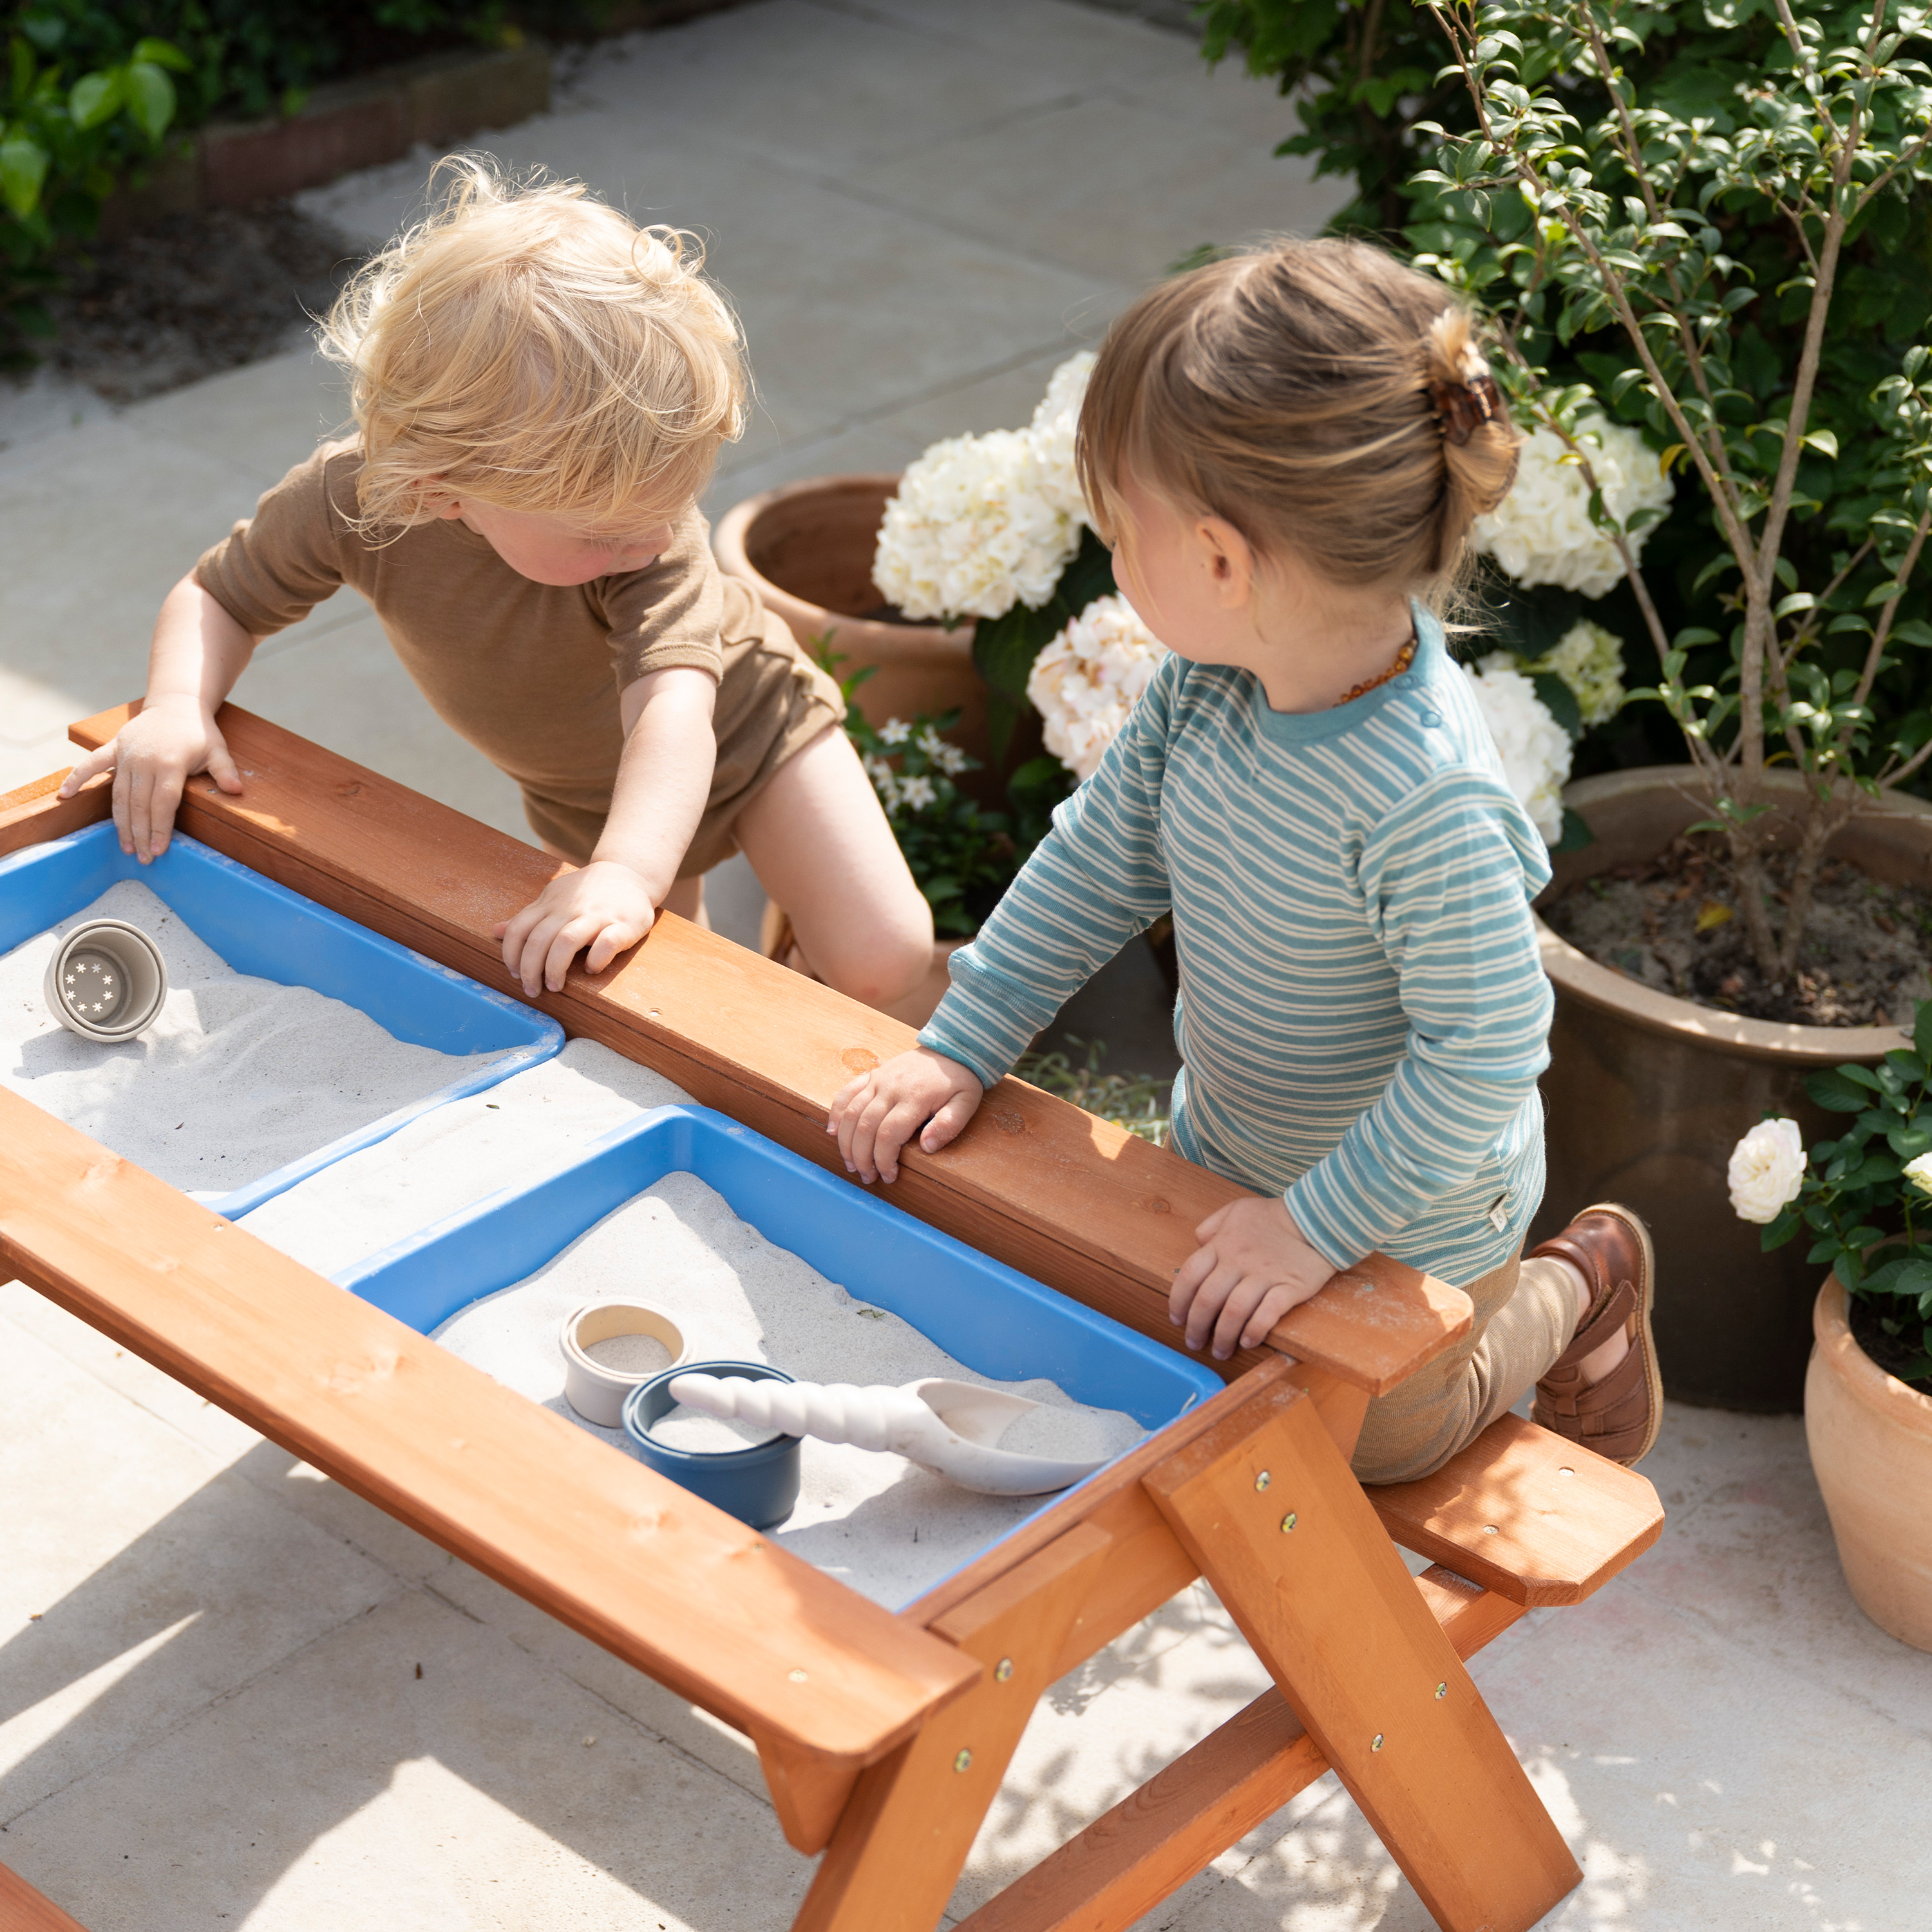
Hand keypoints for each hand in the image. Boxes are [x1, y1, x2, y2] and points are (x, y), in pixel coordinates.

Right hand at [57, 694, 243, 861]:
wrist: (176, 704)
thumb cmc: (198, 732)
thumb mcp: (218, 750)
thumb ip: (225, 772)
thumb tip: (238, 791)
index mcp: (170, 763)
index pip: (164, 803)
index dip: (160, 828)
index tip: (158, 850)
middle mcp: (144, 760)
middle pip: (140, 805)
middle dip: (141, 834)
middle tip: (142, 858)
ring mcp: (126, 754)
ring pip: (119, 795)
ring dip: (120, 822)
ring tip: (125, 846)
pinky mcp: (113, 748)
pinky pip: (91, 764)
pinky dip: (77, 778)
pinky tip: (65, 795)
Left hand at [494, 858, 658, 995]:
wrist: (629, 873)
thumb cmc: (588, 892)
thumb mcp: (554, 898)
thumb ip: (528, 917)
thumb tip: (496, 931)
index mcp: (551, 904)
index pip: (520, 929)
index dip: (511, 954)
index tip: (514, 973)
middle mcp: (570, 908)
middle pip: (539, 939)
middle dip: (530, 969)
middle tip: (532, 989)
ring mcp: (597, 915)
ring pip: (567, 941)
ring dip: (555, 968)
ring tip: (555, 986)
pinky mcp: (623, 925)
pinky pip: (606, 944)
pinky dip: (596, 960)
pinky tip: (592, 969)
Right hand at [828, 1047, 982, 1183]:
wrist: (951, 1048)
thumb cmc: (959, 1080)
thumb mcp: (966, 1102)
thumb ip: (949, 1125)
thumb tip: (927, 1147)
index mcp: (914, 1098)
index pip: (889, 1135)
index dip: (884, 1160)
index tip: (889, 1176)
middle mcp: (891, 1088)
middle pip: (865, 1128)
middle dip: (862, 1158)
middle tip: (868, 1177)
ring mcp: (878, 1079)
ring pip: (851, 1113)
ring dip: (846, 1143)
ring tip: (851, 1164)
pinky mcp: (872, 1075)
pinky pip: (846, 1093)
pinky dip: (836, 1113)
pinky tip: (833, 1132)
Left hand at [1170, 1196, 1335, 1360]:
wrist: (1317, 1217)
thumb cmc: (1274, 1215)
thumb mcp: (1236, 1210)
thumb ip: (1212, 1225)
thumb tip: (1198, 1242)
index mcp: (1222, 1245)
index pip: (1189, 1276)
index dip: (1179, 1302)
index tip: (1177, 1319)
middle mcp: (1238, 1261)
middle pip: (1207, 1300)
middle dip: (1196, 1327)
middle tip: (1195, 1343)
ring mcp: (1264, 1275)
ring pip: (1234, 1312)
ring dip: (1223, 1336)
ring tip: (1221, 1351)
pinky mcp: (1290, 1287)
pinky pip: (1267, 1314)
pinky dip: (1255, 1331)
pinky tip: (1248, 1342)